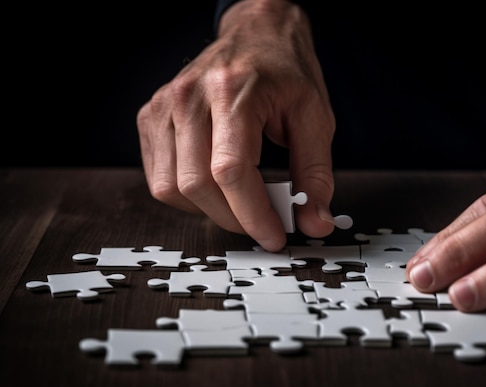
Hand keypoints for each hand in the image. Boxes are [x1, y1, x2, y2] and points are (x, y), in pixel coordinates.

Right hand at [136, 0, 335, 251]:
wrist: (256, 32)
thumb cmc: (285, 72)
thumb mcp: (315, 118)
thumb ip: (315, 175)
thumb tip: (314, 222)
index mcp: (232, 92)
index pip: (231, 172)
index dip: (253, 215)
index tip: (274, 236)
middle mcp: (189, 97)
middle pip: (197, 185)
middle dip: (234, 218)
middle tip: (262, 222)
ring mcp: (163, 106)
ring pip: (171, 188)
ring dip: (209, 210)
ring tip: (238, 202)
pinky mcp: (151, 117)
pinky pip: (159, 178)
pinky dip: (187, 195)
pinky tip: (213, 186)